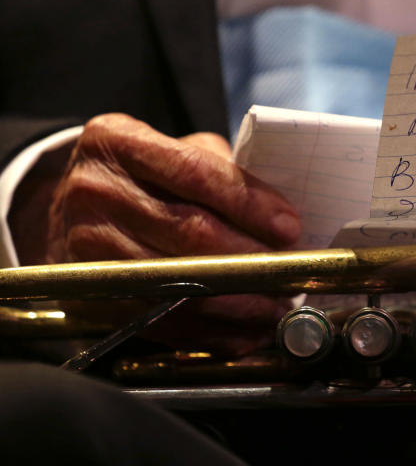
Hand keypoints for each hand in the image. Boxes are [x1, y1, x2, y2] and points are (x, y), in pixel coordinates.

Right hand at [14, 113, 301, 353]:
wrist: (66, 206)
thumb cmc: (142, 175)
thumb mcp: (173, 148)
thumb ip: (222, 169)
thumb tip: (279, 216)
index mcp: (118, 142)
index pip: (195, 174)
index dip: (249, 205)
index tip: (290, 227)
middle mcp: (94, 192)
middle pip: (189, 233)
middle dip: (251, 258)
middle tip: (291, 271)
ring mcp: (86, 247)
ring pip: (177, 282)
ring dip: (239, 301)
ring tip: (277, 304)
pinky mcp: (89, 293)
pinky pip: (160, 320)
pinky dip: (210, 331)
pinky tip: (245, 329)